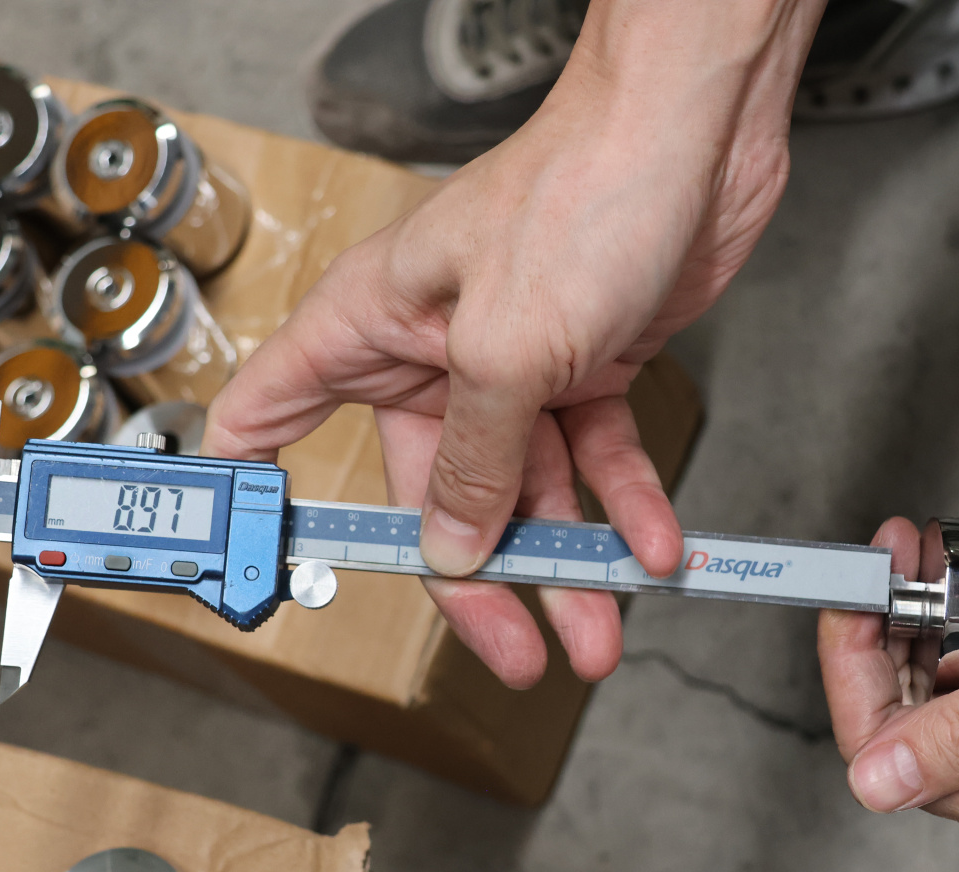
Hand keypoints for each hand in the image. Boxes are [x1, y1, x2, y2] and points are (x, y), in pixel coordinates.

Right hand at [204, 0, 827, 686]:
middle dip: (480, 577)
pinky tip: (651, 547)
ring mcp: (513, 362)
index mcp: (371, 326)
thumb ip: (472, 458)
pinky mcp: (585, 364)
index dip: (260, 493)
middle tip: (514, 652)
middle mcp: (434, 351)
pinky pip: (597, 456)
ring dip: (569, 562)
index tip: (269, 565)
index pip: (269, 415)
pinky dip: (625, 504)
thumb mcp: (506, 347)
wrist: (698, 132)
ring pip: (527, 487)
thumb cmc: (581, 187)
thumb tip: (448, 545)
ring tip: (598, 629)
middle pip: (431, 491)